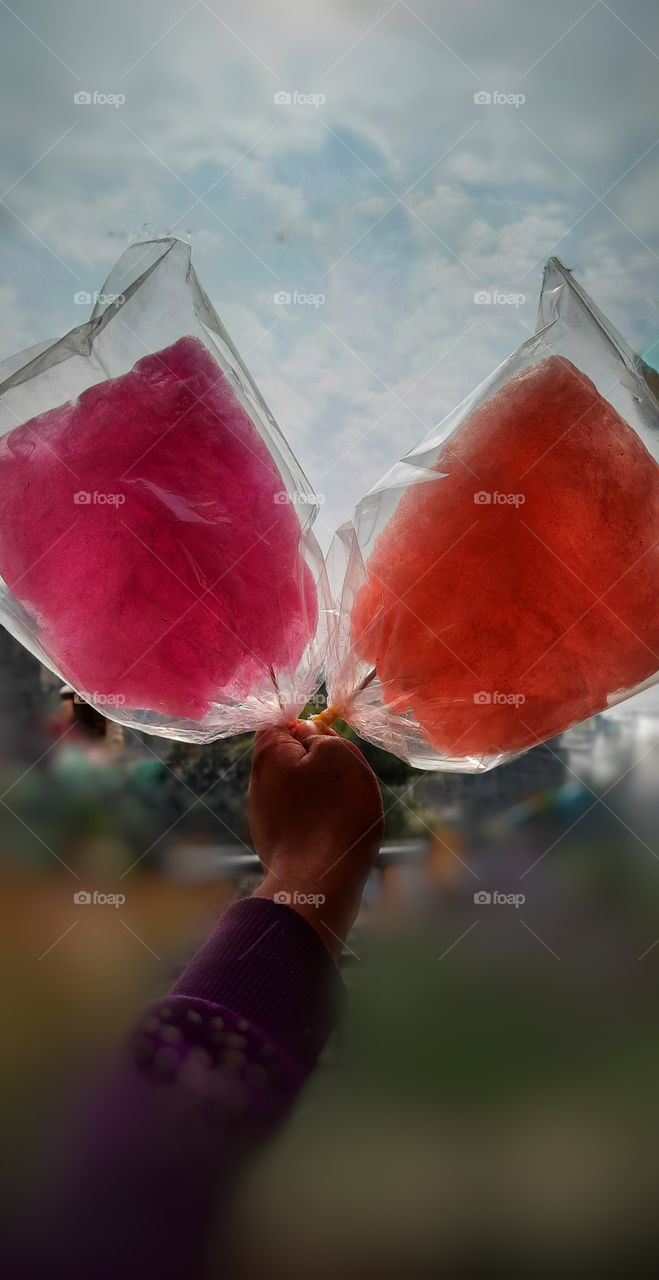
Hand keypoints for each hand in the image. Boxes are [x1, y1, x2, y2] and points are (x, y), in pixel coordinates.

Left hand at [248, 721, 383, 957]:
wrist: (319, 884)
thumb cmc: (335, 812)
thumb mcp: (340, 755)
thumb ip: (322, 734)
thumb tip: (307, 732)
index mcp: (267, 755)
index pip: (279, 723)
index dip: (307, 726)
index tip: (331, 740)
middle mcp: (256, 783)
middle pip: (288, 758)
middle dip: (316, 763)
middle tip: (344, 777)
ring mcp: (262, 817)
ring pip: (296, 790)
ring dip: (319, 794)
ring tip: (342, 809)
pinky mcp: (274, 843)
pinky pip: (298, 819)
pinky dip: (316, 820)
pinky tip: (333, 833)